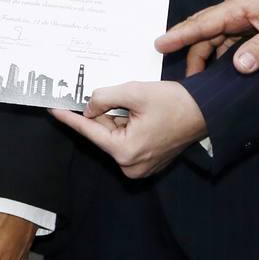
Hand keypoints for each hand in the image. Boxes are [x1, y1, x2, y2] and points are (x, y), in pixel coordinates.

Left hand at [51, 81, 208, 179]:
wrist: (206, 111)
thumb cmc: (175, 102)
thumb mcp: (134, 92)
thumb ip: (104, 97)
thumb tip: (88, 106)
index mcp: (125, 151)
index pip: (89, 131)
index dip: (69, 118)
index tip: (52, 109)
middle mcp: (131, 166)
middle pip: (103, 133)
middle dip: (103, 113)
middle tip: (106, 94)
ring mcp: (140, 167)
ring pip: (114, 135)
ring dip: (117, 117)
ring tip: (136, 104)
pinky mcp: (148, 162)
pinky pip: (126, 140)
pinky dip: (126, 124)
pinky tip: (140, 112)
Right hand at [157, 0, 258, 73]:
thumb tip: (238, 67)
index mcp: (241, 5)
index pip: (204, 22)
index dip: (181, 34)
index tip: (160, 43)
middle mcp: (240, 8)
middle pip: (206, 29)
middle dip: (190, 48)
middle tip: (180, 71)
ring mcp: (248, 16)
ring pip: (219, 36)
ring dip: (208, 54)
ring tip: (200, 77)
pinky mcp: (258, 24)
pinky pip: (233, 39)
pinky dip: (224, 54)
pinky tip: (223, 69)